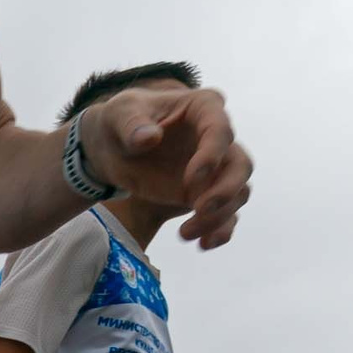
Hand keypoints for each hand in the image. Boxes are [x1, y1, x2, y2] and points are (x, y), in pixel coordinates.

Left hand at [83, 86, 252, 247]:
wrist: (111, 149)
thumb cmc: (120, 122)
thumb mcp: (118, 115)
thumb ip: (132, 125)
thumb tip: (149, 139)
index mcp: (203, 108)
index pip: (220, 130)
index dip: (211, 155)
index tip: (191, 180)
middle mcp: (218, 137)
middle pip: (240, 165)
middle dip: (225, 191)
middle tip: (199, 210)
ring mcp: (216, 166)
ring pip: (237, 193)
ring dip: (218, 217)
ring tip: (185, 234)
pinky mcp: (207, 192)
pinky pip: (226, 213)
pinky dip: (219, 230)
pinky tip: (203, 244)